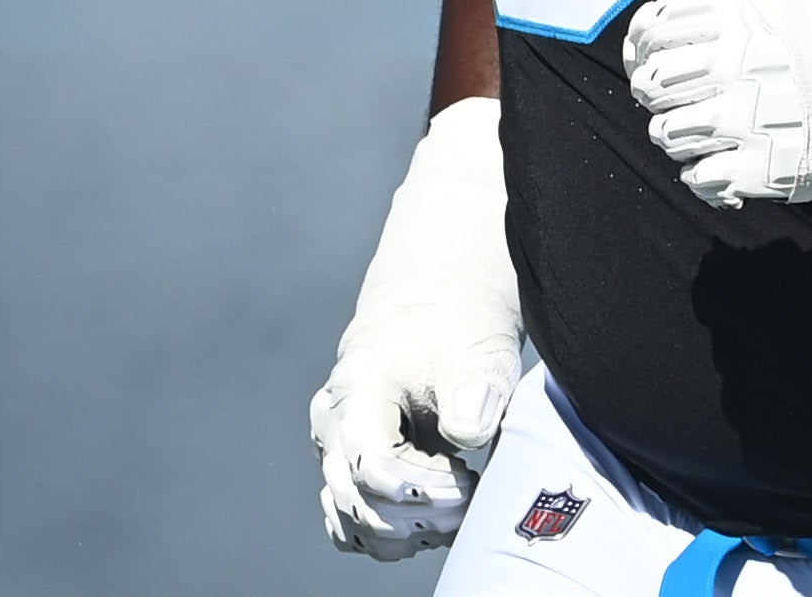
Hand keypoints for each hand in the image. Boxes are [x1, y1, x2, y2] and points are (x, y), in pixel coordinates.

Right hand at [309, 99, 523, 562]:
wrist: (446, 281)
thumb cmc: (460, 309)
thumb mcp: (476, 338)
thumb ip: (475, 383)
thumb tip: (470, 428)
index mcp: (356, 392)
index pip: (370, 470)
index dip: (420, 492)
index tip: (468, 484)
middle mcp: (336, 425)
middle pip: (355, 503)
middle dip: (416, 517)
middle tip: (470, 502)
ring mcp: (342, 445)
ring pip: (353, 519)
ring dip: (404, 530)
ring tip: (458, 507)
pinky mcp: (360, 459)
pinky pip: (358, 517)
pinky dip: (395, 527)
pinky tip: (438, 511)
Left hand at [623, 0, 811, 207]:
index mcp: (735, 18)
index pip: (655, 30)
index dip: (649, 44)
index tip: (668, 54)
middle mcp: (731, 68)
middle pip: (653, 84)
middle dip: (661, 92)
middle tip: (693, 96)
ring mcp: (744, 122)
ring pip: (668, 134)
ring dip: (682, 135)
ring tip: (715, 130)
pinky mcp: (761, 171)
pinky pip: (699, 179)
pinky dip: (706, 174)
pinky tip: (731, 163)